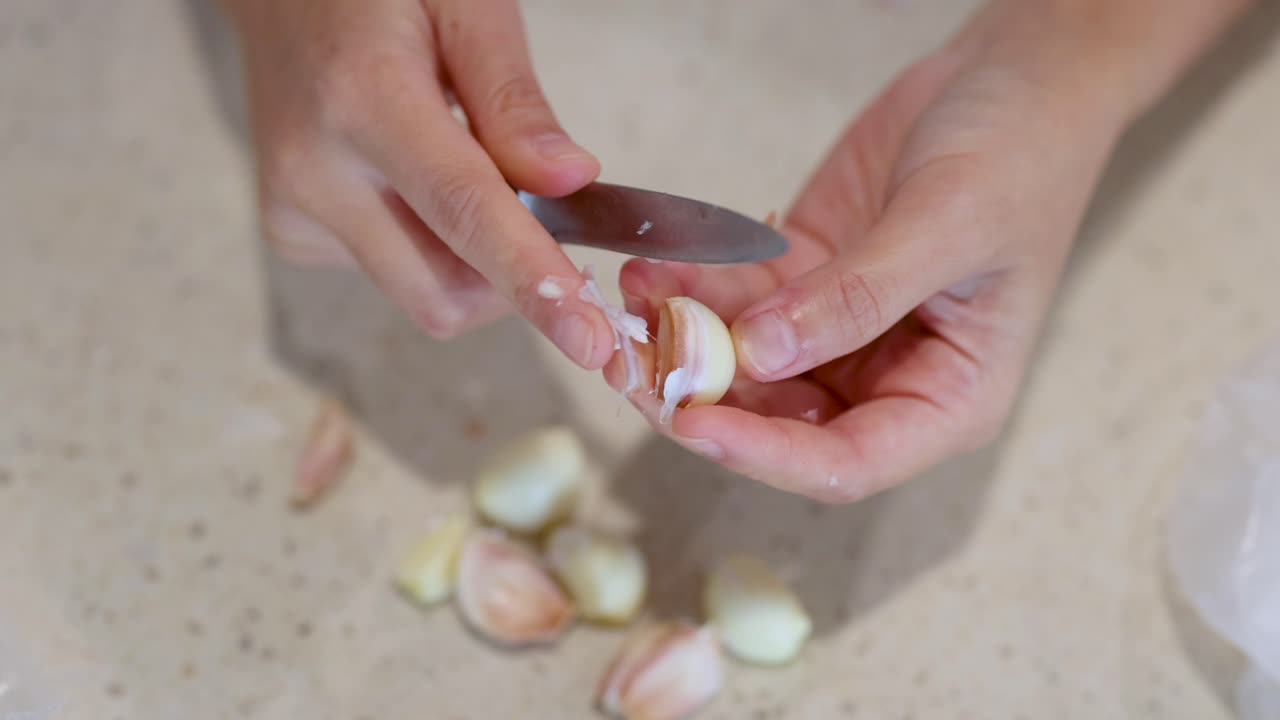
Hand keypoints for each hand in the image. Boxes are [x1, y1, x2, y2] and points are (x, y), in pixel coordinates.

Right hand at [222, 0, 616, 368]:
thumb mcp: (467, 5)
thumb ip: (514, 100)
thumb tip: (571, 184)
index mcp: (363, 100)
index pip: (464, 213)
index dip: (533, 282)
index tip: (591, 340)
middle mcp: (315, 172)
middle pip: (443, 290)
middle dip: (511, 278)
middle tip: (545, 214)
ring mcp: (294, 212)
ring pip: (423, 292)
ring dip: (471, 258)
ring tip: (462, 167)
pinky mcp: (291, 235)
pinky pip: (392, 275)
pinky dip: (430, 246)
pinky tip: (409, 176)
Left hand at [610, 0, 1251, 501]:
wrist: (1012, 79)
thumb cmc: (1019, 158)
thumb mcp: (948, 225)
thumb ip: (858, 296)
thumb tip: (762, 353)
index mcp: (944, 400)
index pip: (845, 463)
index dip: (765, 457)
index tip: (694, 423)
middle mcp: (884, 381)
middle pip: (776, 425)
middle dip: (701, 398)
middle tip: (631, 361)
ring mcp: (835, 336)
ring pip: (742, 367)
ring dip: (680, 341)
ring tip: (629, 301)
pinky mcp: (800, 286)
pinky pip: (733, 302)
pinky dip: (689, 289)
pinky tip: (650, 266)